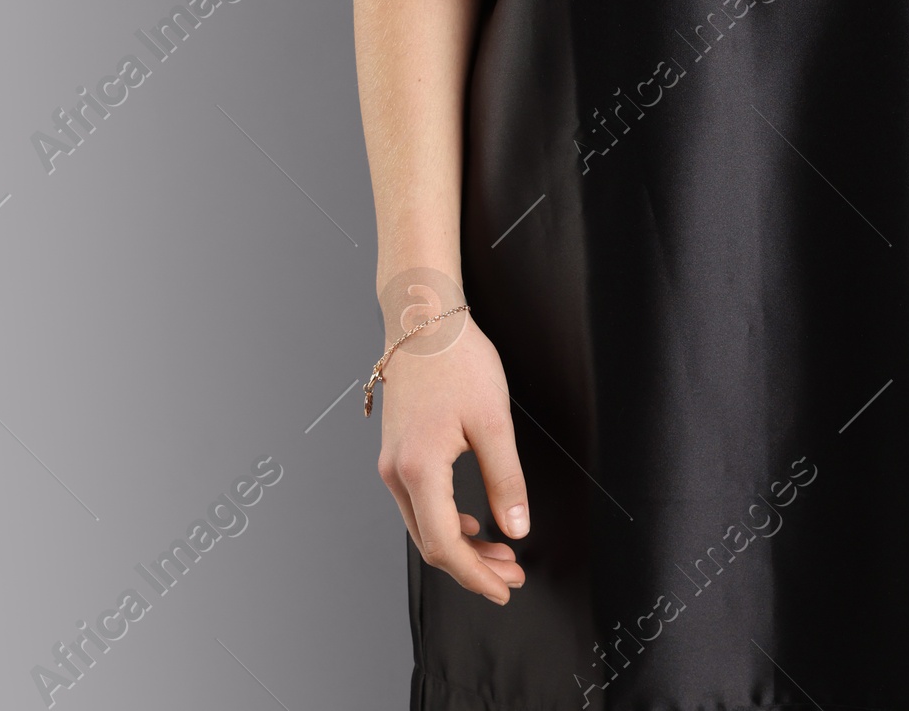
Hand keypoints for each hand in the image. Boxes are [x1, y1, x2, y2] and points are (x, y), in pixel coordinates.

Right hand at [375, 313, 529, 602]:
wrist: (422, 319)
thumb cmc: (458, 362)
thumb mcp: (493, 420)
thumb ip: (506, 480)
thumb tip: (516, 530)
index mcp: (419, 469)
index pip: (446, 545)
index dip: (476, 575)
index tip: (505, 589)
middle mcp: (397, 473)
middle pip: (432, 543)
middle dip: (473, 566)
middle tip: (512, 575)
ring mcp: (392, 464)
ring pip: (424, 526)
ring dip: (462, 546)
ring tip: (501, 553)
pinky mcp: (396, 453)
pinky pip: (418, 504)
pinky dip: (447, 522)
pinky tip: (474, 522)